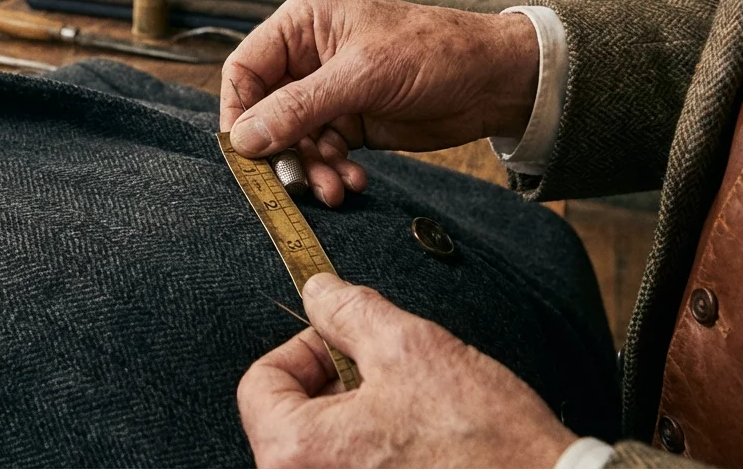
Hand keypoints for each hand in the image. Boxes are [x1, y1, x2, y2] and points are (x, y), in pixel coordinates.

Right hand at [219, 0, 538, 205]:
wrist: (496, 81)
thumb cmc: (434, 52)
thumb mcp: (362, 77)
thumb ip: (299, 108)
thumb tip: (243, 139)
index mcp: (303, 24)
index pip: (245, 69)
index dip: (239, 112)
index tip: (244, 152)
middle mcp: (309, 57)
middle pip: (266, 111)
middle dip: (281, 150)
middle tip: (295, 182)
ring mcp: (329, 92)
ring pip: (294, 140)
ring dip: (310, 168)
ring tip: (333, 189)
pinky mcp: (350, 123)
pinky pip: (322, 153)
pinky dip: (332, 171)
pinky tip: (352, 182)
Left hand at [237, 273, 576, 468]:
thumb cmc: (482, 439)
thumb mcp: (410, 347)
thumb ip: (348, 311)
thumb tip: (317, 292)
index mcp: (294, 451)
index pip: (260, 383)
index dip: (303, 348)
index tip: (344, 340)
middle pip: (289, 416)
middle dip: (334, 382)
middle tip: (387, 371)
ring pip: (324, 444)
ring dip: (357, 414)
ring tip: (412, 406)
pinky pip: (352, 468)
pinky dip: (375, 448)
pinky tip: (420, 440)